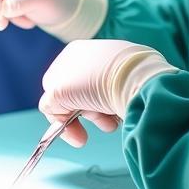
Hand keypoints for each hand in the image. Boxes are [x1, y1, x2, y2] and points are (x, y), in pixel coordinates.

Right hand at [39, 39, 178, 146]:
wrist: (138, 79)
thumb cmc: (96, 84)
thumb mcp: (59, 94)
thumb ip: (49, 105)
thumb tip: (56, 115)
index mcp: (72, 54)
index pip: (55, 86)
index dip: (59, 112)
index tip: (72, 134)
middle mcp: (91, 56)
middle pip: (76, 94)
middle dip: (82, 116)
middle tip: (90, 130)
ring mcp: (112, 65)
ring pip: (97, 99)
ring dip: (99, 117)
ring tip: (110, 123)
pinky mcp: (131, 75)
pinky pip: (115, 98)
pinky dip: (114, 110)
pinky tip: (120, 115)